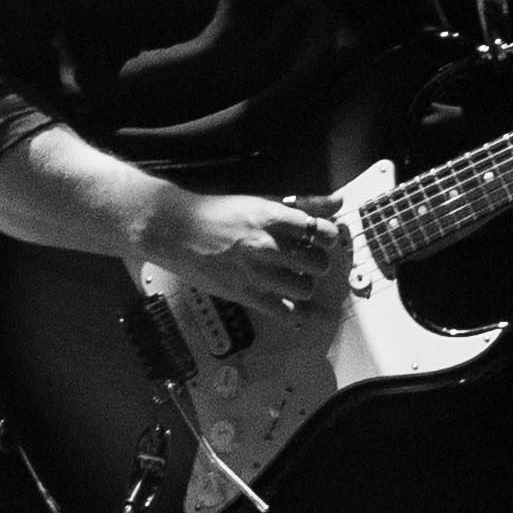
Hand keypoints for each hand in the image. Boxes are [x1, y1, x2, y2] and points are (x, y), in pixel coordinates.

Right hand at [147, 188, 346, 324]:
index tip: (324, 239)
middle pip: (318, 263)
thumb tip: (337, 200)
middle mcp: (265, 245)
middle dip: (318, 263)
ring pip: (304, 289)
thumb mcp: (260, 201)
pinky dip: (293, 311)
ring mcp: (255, 272)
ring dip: (304, 285)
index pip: (321, 231)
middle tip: (309, 261)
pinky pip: (283, 311)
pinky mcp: (244, 294)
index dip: (329, 237)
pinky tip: (290, 303)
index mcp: (271, 217)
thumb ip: (303, 203)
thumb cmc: (216, 213)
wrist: (175, 229)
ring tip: (294, 278)